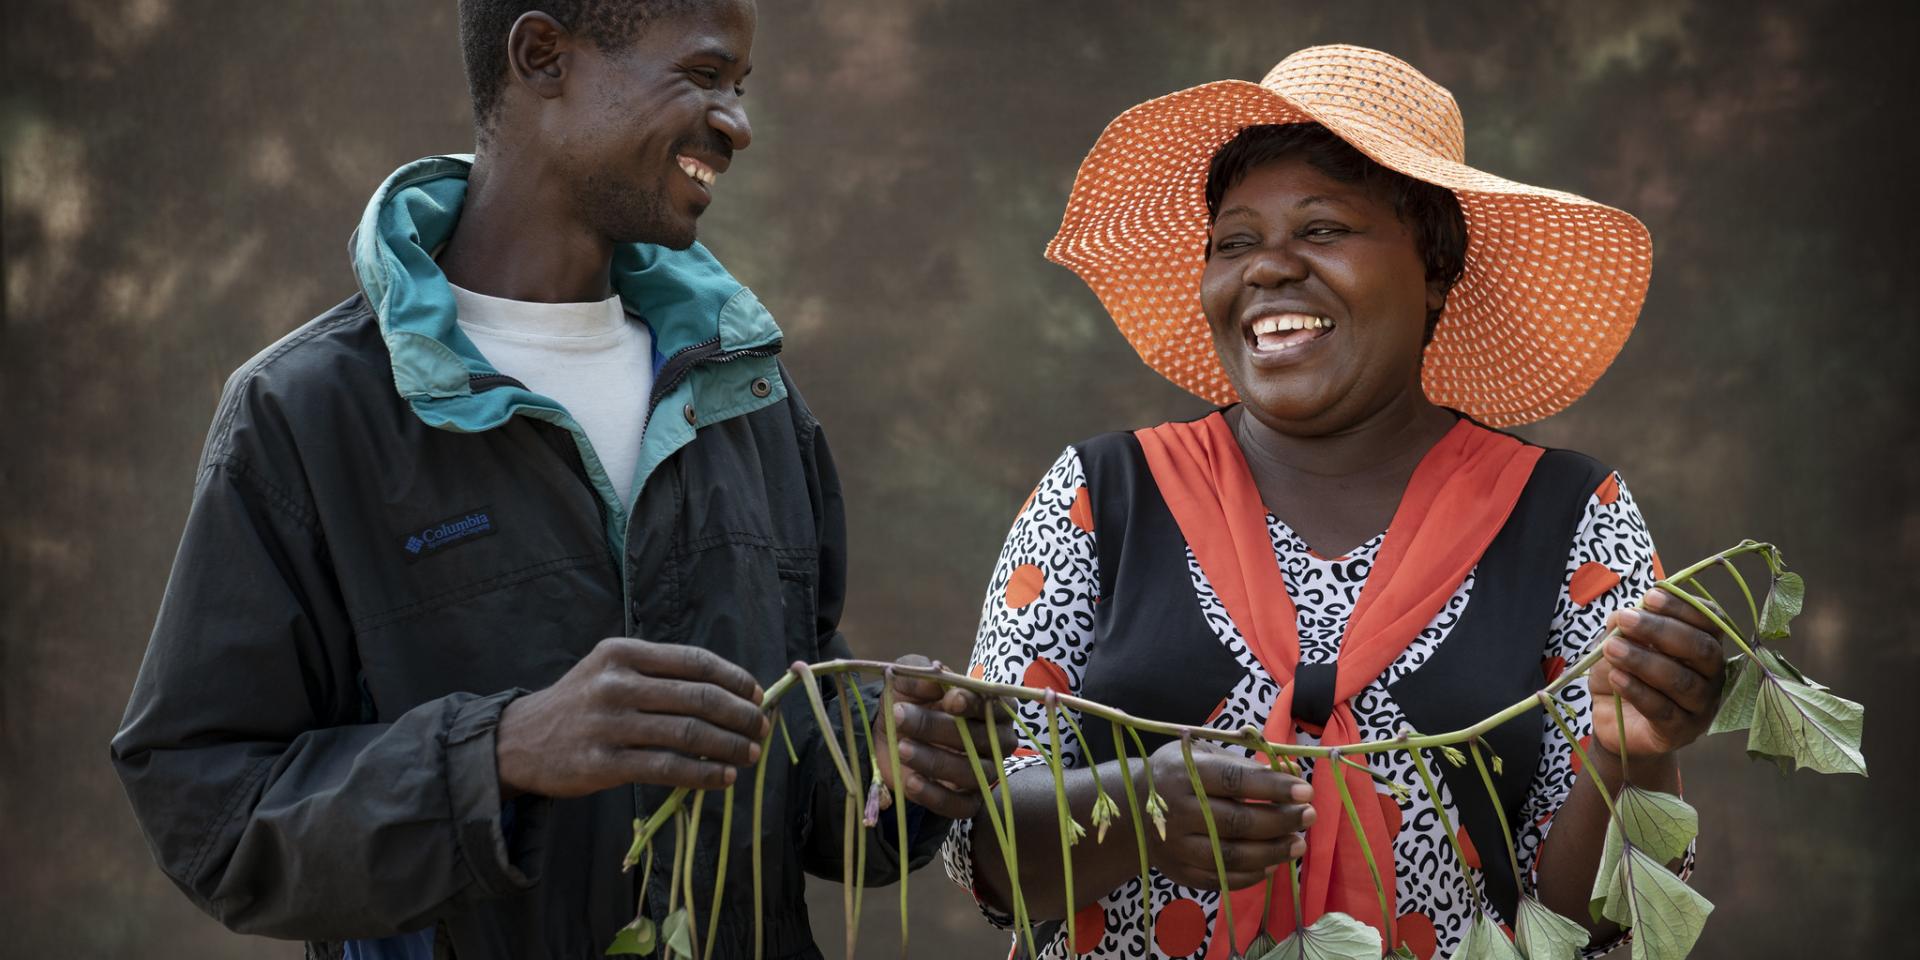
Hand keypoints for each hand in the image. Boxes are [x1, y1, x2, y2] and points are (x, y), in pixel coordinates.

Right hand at [495, 637, 770, 798]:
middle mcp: (617, 683)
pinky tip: (723, 779)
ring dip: (730, 745)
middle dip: (741, 714)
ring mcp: (609, 724)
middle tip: (761, 728)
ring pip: (688, 733)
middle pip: (698, 697)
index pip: (694, 660)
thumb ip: (658, 674)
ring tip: (751, 754)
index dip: (734, 678)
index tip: (757, 694)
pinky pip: (667, 768)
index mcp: (623, 652)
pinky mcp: (603, 763)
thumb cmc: (578, 705)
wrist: (518, 741)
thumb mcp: (609, 670)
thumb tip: (727, 691)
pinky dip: (703, 774)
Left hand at [870, 655, 1016, 819]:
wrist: (887, 733)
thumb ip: (919, 675)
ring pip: (973, 773)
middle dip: (939, 728)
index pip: (998, 705)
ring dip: (934, 761)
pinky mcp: (967, 800)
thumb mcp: (907, 679)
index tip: (949, 700)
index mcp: (992, 706)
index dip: (975, 703)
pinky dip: (935, 795)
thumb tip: (936, 680)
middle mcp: (996, 740)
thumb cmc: (909, 700)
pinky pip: (961, 806)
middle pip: (983, 739)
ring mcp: (985, 772)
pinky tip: (910, 781)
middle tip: (901, 716)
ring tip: (902, 748)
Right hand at [1145, 740, 1312, 889]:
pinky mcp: (1179, 872)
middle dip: (1280, 821)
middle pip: (1237, 822)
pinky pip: (1221, 879)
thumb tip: (1294, 771)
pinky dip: (1252, 876)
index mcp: (1183, 773)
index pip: (1234, 781)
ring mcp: (1176, 846)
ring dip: (1273, 852)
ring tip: (1298, 844)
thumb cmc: (1178, 772)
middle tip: (1309, 817)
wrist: (1131, 808)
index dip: (1273, 787)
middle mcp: (1176, 810)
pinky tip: (1272, 864)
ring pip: (1232, 856)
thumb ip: (1248, 762)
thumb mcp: (1205, 753)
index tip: (1305, 791)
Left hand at [1591, 588, 1727, 758]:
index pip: (1709, 621)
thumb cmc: (1625, 675)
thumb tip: (1625, 614)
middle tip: (1625, 619)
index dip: (1683, 607)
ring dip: (1644, 661)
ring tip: (1611, 649)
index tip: (1650, 596)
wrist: (1613, 722)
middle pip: (1701, 649)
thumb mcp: (1619, 644)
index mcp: (1705, 645)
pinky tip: (1616, 678)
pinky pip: (1663, 710)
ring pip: (1682, 681)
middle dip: (1661, 630)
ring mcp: (1700, 706)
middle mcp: (1712, 675)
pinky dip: (1638, 691)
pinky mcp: (1680, 731)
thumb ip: (1624, 626)